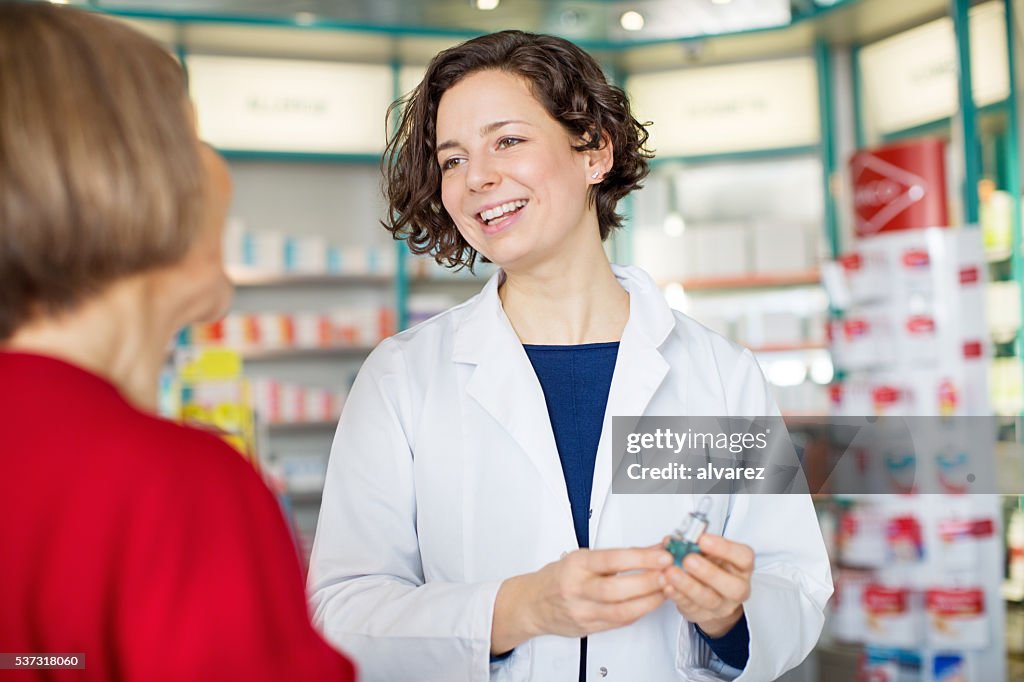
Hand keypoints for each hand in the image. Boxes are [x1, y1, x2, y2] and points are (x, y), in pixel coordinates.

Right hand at [492, 546, 670, 653]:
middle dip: (649, 581)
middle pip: (617, 589)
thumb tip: (653, 547)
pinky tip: (651, 602)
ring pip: (621, 610)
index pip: (611, 560)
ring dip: (649, 600)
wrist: (532, 604)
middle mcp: (577, 589)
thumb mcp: (583, 557)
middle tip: (670, 573)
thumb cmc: (559, 577)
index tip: (662, 554)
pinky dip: (639, 611)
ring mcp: (582, 611)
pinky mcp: (589, 628)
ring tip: (667, 588)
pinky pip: (619, 622)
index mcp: (576, 565)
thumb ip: (618, 555)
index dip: (640, 558)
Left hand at [661, 534, 752, 637]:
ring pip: (709, 599)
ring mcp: (723, 605)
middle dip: (708, 572)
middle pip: (732, 585)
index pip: (744, 558)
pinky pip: (691, 607)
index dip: (725, 548)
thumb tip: (672, 539)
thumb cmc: (712, 565)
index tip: (703, 539)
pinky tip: (667, 586)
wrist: (711, 591)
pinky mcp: (704, 614)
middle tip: (688, 560)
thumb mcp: (709, 551)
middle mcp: (738, 587)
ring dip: (688, 585)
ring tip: (671, 572)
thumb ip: (695, 544)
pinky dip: (678, 596)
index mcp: (742, 567)